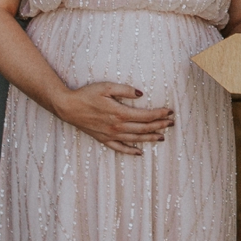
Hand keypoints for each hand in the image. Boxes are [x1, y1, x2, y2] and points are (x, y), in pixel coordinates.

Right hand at [57, 82, 173, 154]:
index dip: (159, 114)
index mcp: (120, 113)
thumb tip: (141, 94)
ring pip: (135, 139)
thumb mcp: (106, 87)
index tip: (170, 111)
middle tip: (171, 124)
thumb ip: (125, 90)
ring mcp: (111, 135)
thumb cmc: (87, 94)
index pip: (145, 116)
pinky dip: (131, 151)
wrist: (68, 107)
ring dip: (150, 138)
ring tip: (162, 137)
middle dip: (160, 126)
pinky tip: (139, 153)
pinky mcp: (103, 139)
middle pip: (144, 128)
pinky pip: (120, 148)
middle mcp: (117, 127)